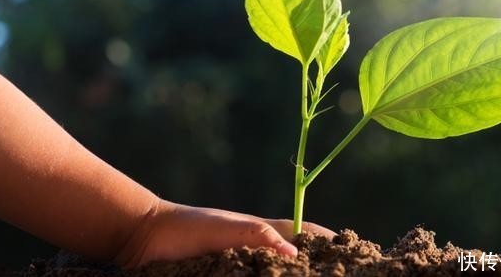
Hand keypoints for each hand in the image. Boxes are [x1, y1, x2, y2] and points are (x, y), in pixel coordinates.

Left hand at [115, 199, 335, 267]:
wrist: (146, 237)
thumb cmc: (188, 227)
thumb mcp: (227, 229)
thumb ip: (259, 236)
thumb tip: (295, 257)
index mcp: (262, 230)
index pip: (305, 232)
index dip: (329, 239)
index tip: (354, 250)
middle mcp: (256, 248)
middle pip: (296, 256)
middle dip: (318, 263)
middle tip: (342, 273)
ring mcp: (241, 264)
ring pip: (275, 271)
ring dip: (295, 273)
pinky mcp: (224, 275)